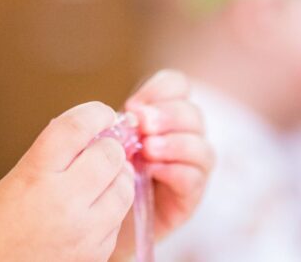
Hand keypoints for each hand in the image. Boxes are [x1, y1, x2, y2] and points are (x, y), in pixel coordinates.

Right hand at [0, 102, 133, 261]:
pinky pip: (117, 221)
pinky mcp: (95, 256)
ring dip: (115, 179)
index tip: (101, 114)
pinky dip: (110, 211)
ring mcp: (83, 233)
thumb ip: (51, 158)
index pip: (78, 127)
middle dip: (108, 149)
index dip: (95, 113)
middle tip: (98, 151)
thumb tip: (91, 135)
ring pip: (124, 188)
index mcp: (34, 175)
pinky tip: (90, 213)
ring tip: (99, 181)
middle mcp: (63, 202)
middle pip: (110, 154)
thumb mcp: (12, 183)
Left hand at [113, 70, 213, 257]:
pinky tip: (153, 171)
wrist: (100, 216)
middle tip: (142, 124)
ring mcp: (192, 167)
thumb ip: (118, 125)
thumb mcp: (108, 140)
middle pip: (192, 114)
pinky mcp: (190, 196)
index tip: (133, 106)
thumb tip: (124, 117)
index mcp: (165, 113)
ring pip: (200, 146)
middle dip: (167, 115)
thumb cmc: (105, 171)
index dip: (159, 90)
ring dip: (174, 143)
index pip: (177, 85)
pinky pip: (194, 178)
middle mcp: (185, 136)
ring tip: (147, 149)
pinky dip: (175, 170)